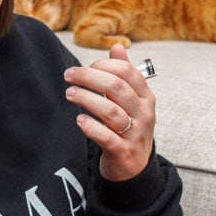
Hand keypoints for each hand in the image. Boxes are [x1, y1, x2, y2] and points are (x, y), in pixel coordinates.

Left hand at [64, 44, 154, 180]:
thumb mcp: (132, 101)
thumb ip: (124, 75)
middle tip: (68, 76)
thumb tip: (116, 47)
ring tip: (70, 94)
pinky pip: (106, 136)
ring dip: (86, 99)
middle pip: (116, 87)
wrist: (134, 168)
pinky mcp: (123, 152)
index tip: (84, 67)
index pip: (127, 72)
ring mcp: (135, 134)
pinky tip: (79, 120)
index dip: (103, 65)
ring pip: (110, 111)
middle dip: (89, 77)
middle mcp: (144, 114)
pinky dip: (90, 126)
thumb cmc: (129, 128)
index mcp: (146, 98)